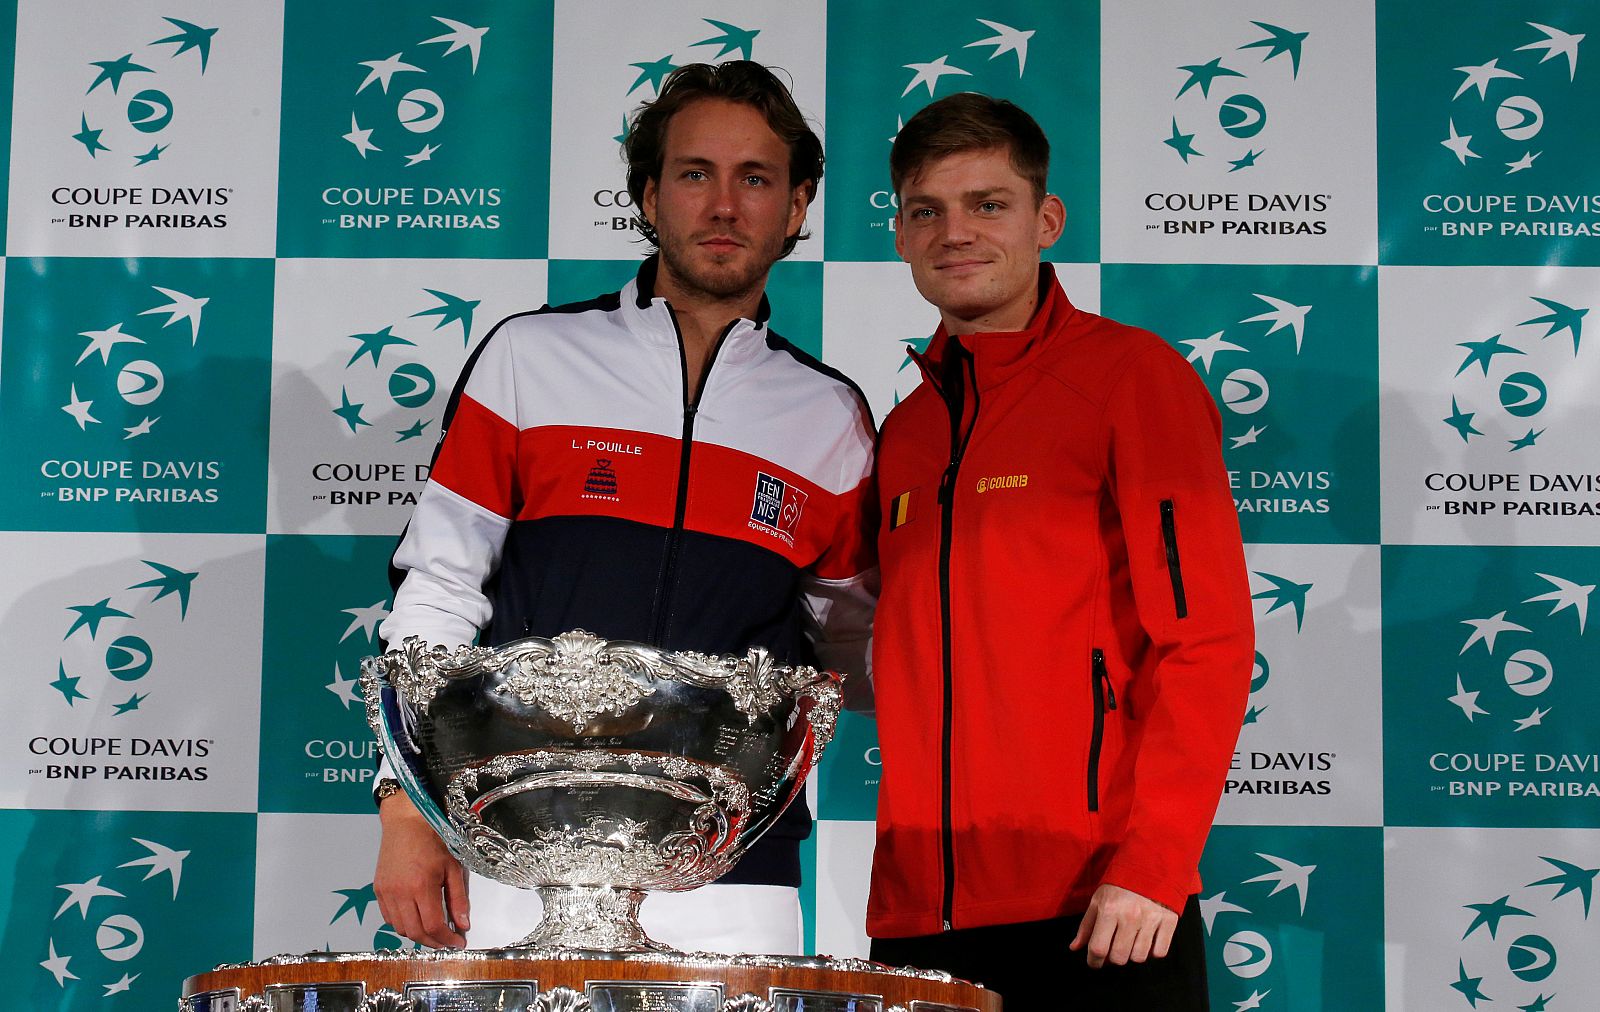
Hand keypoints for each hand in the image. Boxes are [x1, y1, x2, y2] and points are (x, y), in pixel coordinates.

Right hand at [374, 792, 469, 947]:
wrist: (406, 822)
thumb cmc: (432, 840)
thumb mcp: (453, 867)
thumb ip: (459, 898)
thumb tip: (463, 924)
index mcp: (421, 886)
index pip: (433, 926)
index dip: (447, 939)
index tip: (458, 942)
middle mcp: (400, 892)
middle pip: (415, 933)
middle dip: (434, 942)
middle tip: (447, 940)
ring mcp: (386, 892)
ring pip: (400, 929)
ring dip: (417, 935)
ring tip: (433, 931)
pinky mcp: (378, 890)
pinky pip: (389, 918)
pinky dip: (403, 925)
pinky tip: (415, 918)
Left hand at [1068, 884, 1177, 968]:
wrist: (1151, 865)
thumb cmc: (1120, 884)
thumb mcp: (1098, 899)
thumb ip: (1086, 926)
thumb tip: (1075, 947)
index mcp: (1109, 910)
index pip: (1098, 948)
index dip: (1093, 961)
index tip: (1094, 962)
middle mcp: (1130, 916)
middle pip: (1119, 958)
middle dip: (1113, 958)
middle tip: (1113, 948)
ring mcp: (1151, 920)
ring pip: (1139, 958)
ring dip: (1132, 954)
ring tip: (1130, 941)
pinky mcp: (1169, 921)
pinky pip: (1159, 952)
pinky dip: (1152, 951)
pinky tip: (1146, 939)